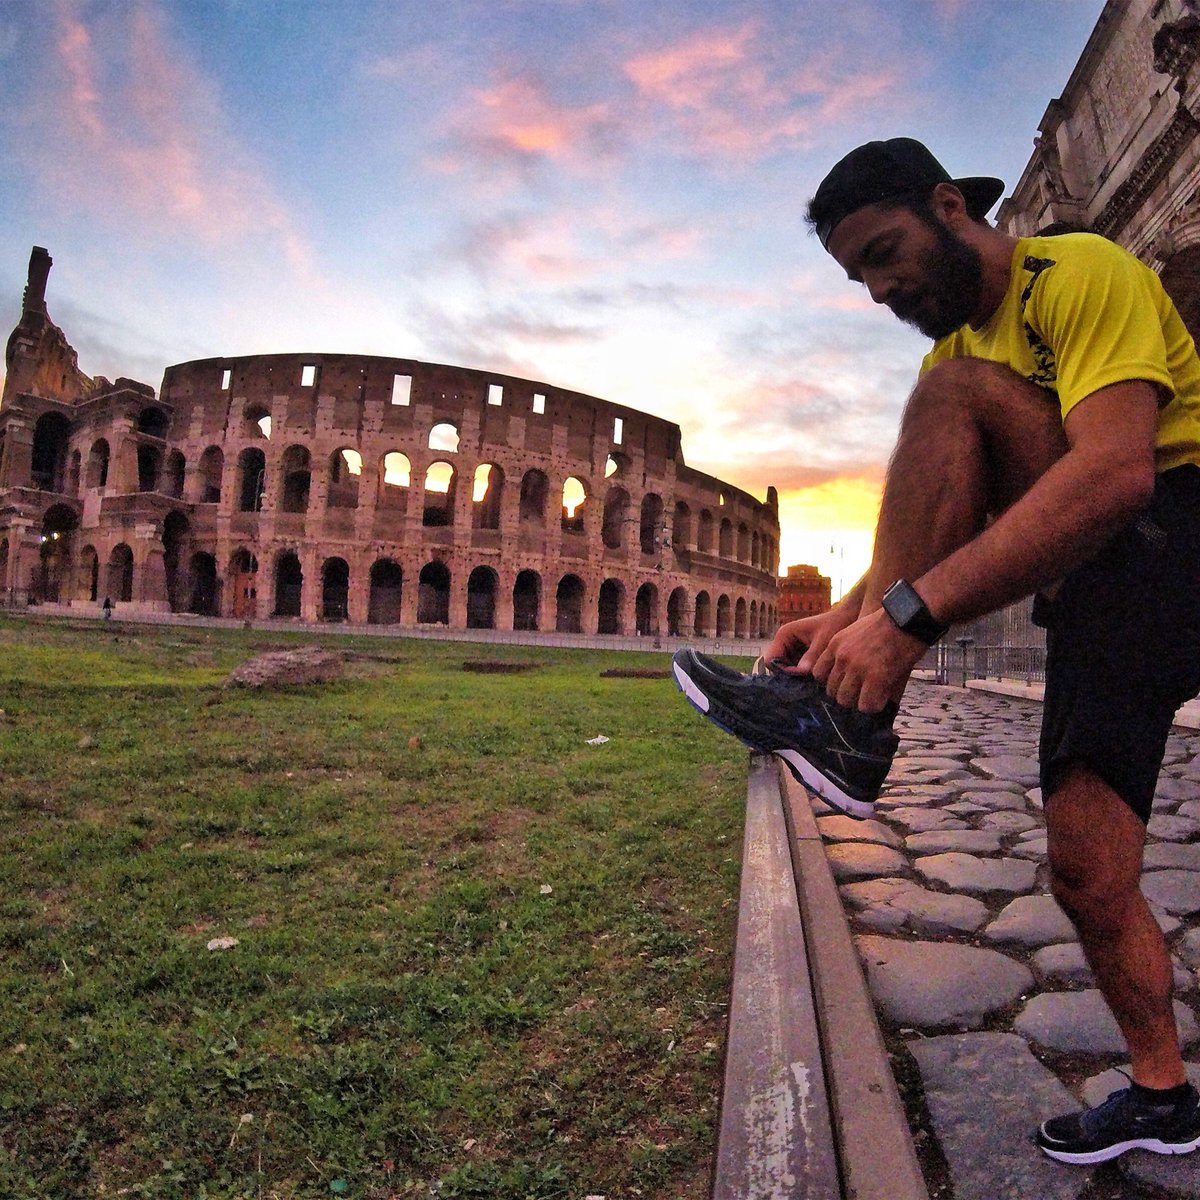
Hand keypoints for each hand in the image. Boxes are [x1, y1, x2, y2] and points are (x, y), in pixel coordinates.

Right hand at [765, 598, 859, 674]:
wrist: (847, 618)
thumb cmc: (835, 624)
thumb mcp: (824, 640)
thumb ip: (812, 655)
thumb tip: (802, 672)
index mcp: (784, 634)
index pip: (771, 660)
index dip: (782, 671)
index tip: (802, 675)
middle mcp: (783, 642)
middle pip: (777, 668)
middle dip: (791, 675)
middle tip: (810, 680)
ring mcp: (791, 650)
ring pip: (786, 671)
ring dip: (798, 677)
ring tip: (815, 677)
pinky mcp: (799, 656)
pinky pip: (796, 671)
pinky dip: (804, 675)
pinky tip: (817, 675)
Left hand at [812, 608, 926, 712]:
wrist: (908, 617)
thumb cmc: (888, 623)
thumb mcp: (857, 630)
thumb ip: (847, 648)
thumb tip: (847, 670)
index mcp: (835, 644)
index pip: (818, 673)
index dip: (832, 681)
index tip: (844, 683)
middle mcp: (842, 657)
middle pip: (831, 690)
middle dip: (845, 694)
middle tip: (861, 693)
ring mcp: (857, 668)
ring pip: (845, 700)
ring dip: (858, 702)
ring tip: (872, 697)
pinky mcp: (875, 678)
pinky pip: (866, 705)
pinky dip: (873, 706)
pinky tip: (881, 700)